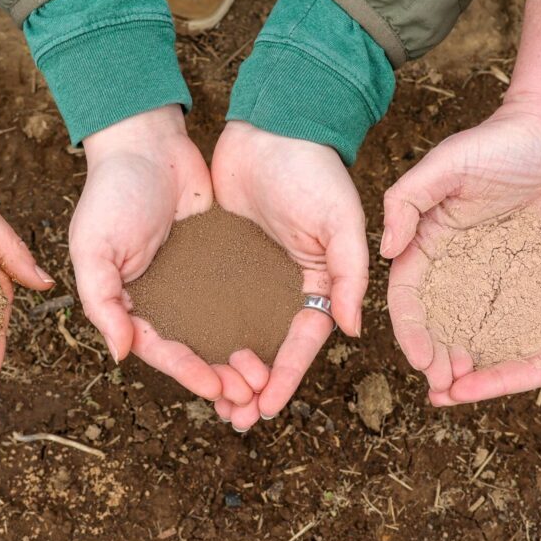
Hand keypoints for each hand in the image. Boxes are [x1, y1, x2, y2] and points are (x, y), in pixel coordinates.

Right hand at [70, 106, 256, 404]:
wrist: (148, 142)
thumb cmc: (111, 192)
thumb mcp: (93, 248)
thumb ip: (102, 301)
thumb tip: (121, 354)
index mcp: (130, 303)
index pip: (160, 349)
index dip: (187, 372)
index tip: (217, 387)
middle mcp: (163, 298)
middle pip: (194, 349)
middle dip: (220, 376)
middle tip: (249, 394)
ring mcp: (193, 280)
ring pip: (219, 330)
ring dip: (240, 356)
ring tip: (265, 375)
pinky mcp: (219, 259)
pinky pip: (238, 296)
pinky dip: (252, 318)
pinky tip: (277, 332)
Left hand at [211, 121, 367, 429]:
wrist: (271, 124)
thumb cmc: (315, 169)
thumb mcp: (342, 222)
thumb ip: (350, 276)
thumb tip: (355, 330)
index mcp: (319, 282)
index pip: (303, 342)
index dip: (285, 377)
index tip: (265, 408)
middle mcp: (286, 283)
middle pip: (269, 347)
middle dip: (253, 384)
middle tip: (233, 416)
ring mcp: (252, 272)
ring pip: (238, 331)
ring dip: (226, 366)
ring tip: (210, 398)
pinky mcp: (222, 256)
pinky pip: (212, 302)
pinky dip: (203, 329)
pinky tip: (186, 351)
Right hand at [381, 97, 540, 401]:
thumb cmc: (497, 142)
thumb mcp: (444, 165)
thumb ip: (406, 202)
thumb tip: (384, 251)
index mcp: (427, 238)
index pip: (407, 294)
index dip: (409, 330)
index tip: (421, 360)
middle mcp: (453, 259)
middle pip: (435, 318)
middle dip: (434, 354)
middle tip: (444, 388)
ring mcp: (488, 267)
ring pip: (469, 323)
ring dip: (464, 356)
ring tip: (468, 387)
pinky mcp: (525, 269)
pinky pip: (510, 312)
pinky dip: (503, 342)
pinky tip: (507, 366)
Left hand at [445, 161, 540, 407]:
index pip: (532, 371)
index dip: (493, 384)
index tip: (453, 392)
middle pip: (507, 355)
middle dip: (468, 372)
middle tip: (427, 383)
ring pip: (495, 323)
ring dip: (462, 338)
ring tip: (424, 350)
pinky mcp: (532, 261)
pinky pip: (494, 285)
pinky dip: (469, 297)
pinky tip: (439, 303)